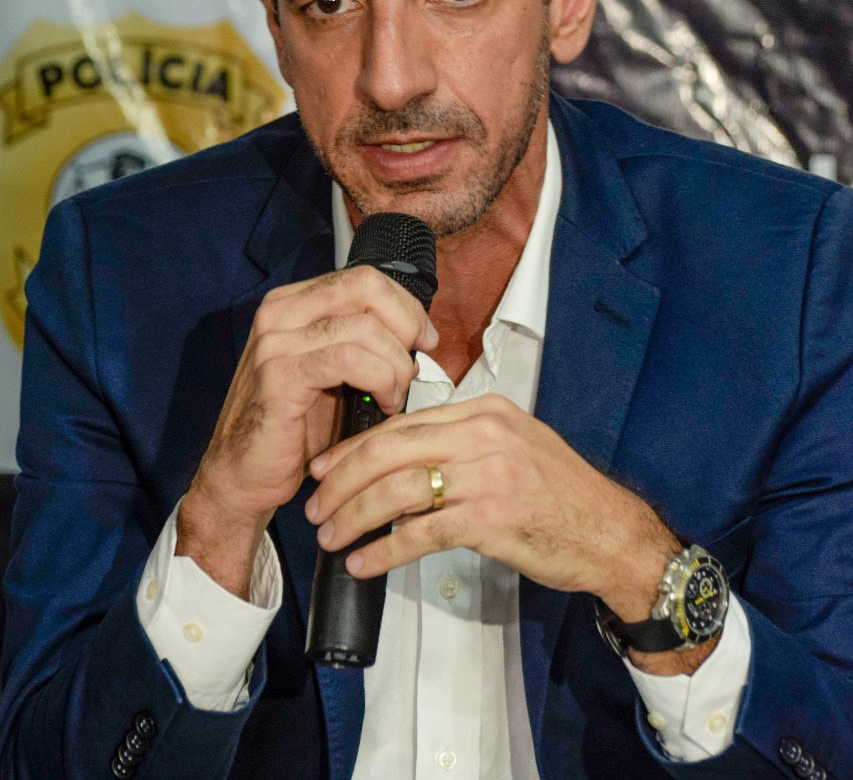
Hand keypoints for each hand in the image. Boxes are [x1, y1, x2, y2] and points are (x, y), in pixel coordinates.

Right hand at [177, 265, 436, 596]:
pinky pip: (348, 360)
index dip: (404, 305)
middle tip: (416, 364)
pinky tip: (386, 404)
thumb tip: (418, 333)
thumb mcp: (331, 372)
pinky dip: (380, 379)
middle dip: (406, 324)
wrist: (243, 475)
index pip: (363, 278)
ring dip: (395, 363)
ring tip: (396, 395)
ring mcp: (276, 342)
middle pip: (365, 287)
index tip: (425, 338)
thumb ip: (362, 341)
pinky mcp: (279, 375)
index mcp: (292, 303)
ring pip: (363, 326)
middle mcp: (279, 312)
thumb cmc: (294, 427)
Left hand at [307, 393, 676, 609]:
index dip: (355, 447)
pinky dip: (385, 550)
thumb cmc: (560, 493)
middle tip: (315, 504)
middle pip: (390, 450)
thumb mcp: (514, 444)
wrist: (610, 532)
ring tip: (331, 536)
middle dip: (342, 480)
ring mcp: (487, 474)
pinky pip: (421, 532)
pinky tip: (365, 563)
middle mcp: (482, 434)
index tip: (325, 468)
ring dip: (354, 516)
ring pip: (398, 490)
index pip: (402, 423)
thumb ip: (463, 441)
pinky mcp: (491, 517)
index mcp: (483, 410)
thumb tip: (402, 457)